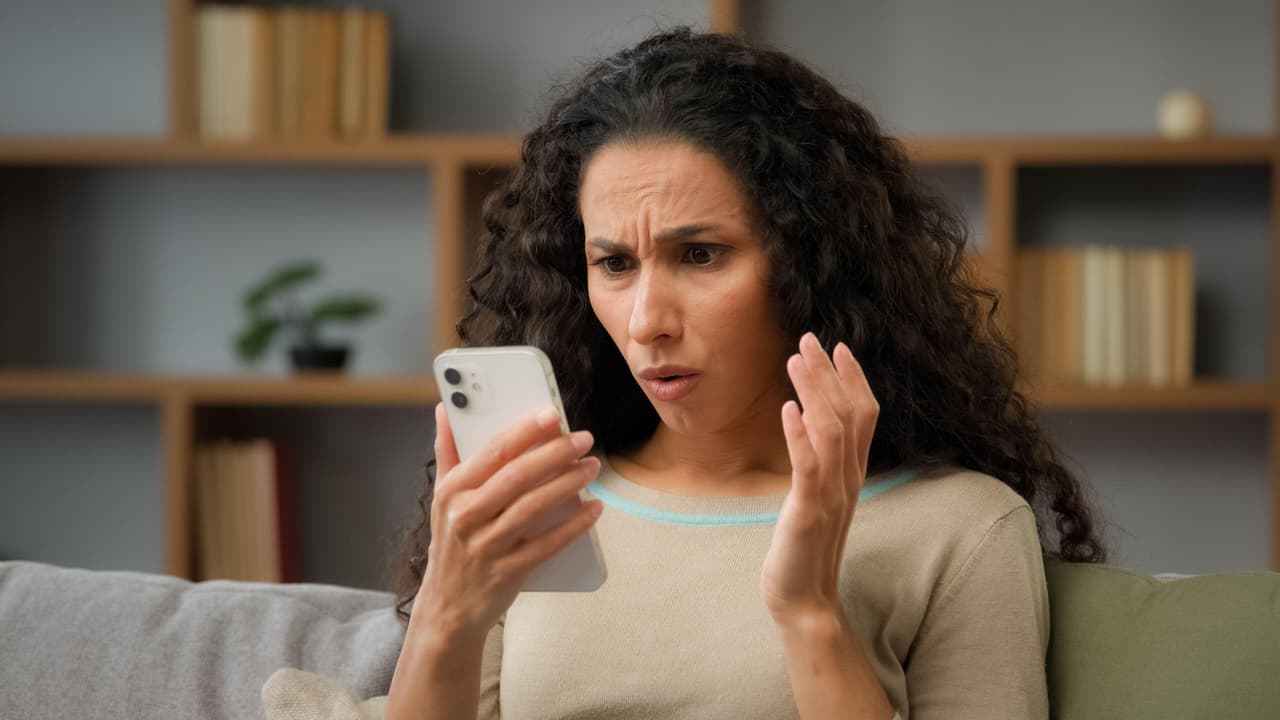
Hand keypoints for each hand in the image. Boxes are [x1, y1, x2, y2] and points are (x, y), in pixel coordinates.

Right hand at [414, 403, 603, 644]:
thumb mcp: (441, 498)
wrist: (448, 608)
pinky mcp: (509, 572)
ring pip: (534, 507)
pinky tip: (594, 509)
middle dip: (554, 453)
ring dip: (568, 484)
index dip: (524, 431)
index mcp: (452, 492)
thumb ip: (448, 452)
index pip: (491, 453)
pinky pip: (549, 544)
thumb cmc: (451, 544)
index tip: (552, 415)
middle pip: (517, 477)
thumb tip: (444, 409)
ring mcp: (487, 547)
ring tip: (592, 467)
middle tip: (583, 439)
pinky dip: (574, 525)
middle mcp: (466, 517)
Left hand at [760, 332, 879, 620]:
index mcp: (851, 474)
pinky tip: (788, 409)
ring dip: (815, 391)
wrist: (804, 600)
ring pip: (833, 430)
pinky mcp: (810, 511)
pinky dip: (801, 434)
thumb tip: (809, 427)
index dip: (854, 379)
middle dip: (831, 373)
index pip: (864, 415)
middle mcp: (848, 479)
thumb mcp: (816, 498)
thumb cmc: (804, 549)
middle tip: (809, 338)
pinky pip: (810, 466)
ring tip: (796, 360)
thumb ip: (819, 465)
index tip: (839, 347)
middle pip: (851, 413)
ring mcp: (832, 494)